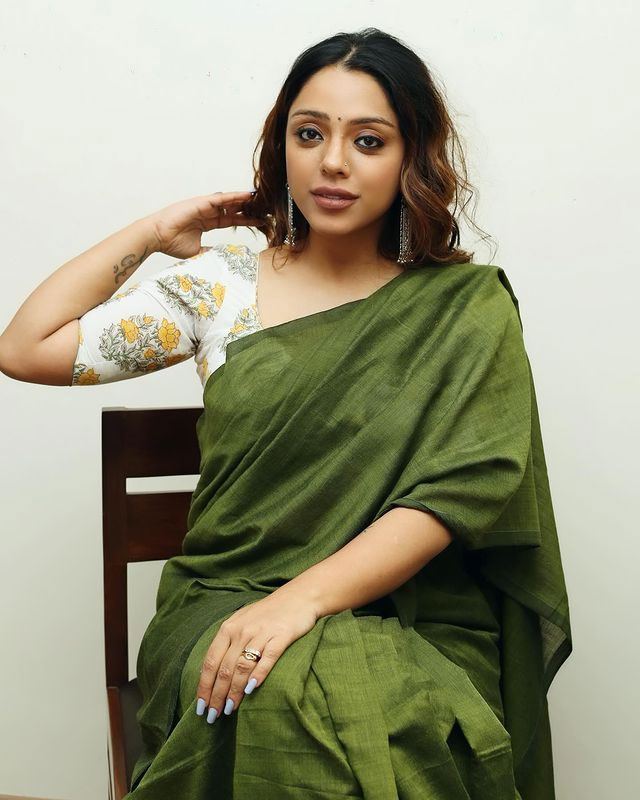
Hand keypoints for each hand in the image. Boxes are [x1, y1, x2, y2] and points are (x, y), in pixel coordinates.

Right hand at [145, 191, 264, 259]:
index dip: (245, 221)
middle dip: (249, 209)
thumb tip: (223, 260)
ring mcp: (204, 206)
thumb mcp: (198, 252)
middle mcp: (207, 212)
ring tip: (260, 199)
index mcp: (207, 223)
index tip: (259, 222)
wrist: (157, 237)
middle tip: (265, 208)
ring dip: (244, 200)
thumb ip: (211, 253)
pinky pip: (220, 198)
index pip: (231, 221)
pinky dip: (234, 197)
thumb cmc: (172, 243)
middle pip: (233, 209)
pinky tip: (246, 196)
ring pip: (229, 202)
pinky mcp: (200, 202)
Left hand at [195, 589, 318, 723]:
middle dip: (217, 694)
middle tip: (213, 716)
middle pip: (224, 668)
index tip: (201, 707)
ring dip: (234, 691)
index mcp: (229, 627)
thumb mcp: (242, 621)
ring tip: (229, 709)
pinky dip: (258, 675)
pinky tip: (251, 690)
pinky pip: (267, 658)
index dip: (204, 685)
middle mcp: (242, 630)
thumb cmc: (268, 613)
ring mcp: (261, 633)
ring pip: (242, 667)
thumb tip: (212, 671)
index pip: (210, 661)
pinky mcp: (281, 636)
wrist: (299, 597)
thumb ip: (228, 642)